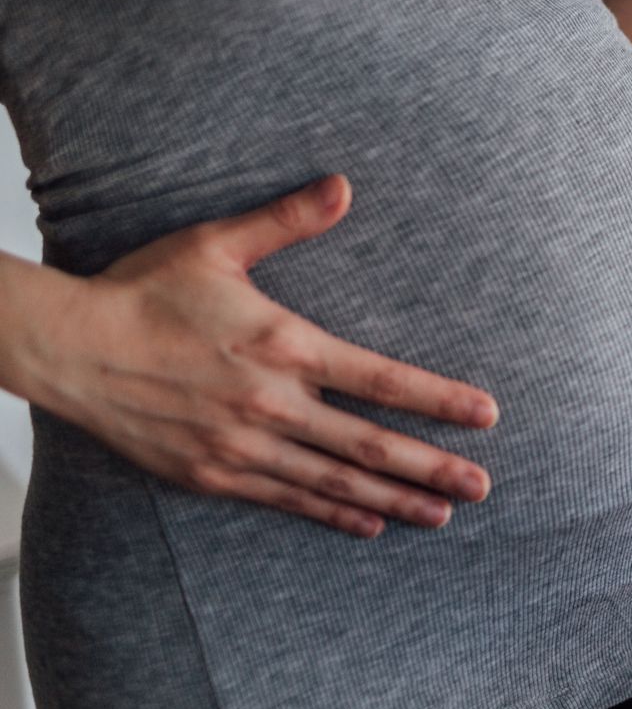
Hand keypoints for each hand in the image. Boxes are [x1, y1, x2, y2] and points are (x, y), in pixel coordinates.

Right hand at [25, 176, 497, 538]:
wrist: (68, 348)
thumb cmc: (143, 290)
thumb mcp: (217, 244)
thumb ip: (287, 220)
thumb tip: (344, 185)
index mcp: (283, 346)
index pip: (380, 380)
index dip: (438, 400)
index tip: (487, 416)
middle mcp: (270, 404)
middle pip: (369, 445)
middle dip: (432, 467)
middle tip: (483, 486)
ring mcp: (240, 446)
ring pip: (333, 481)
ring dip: (393, 499)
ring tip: (442, 514)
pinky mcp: (211, 474)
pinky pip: (286, 499)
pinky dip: (331, 513)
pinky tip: (368, 523)